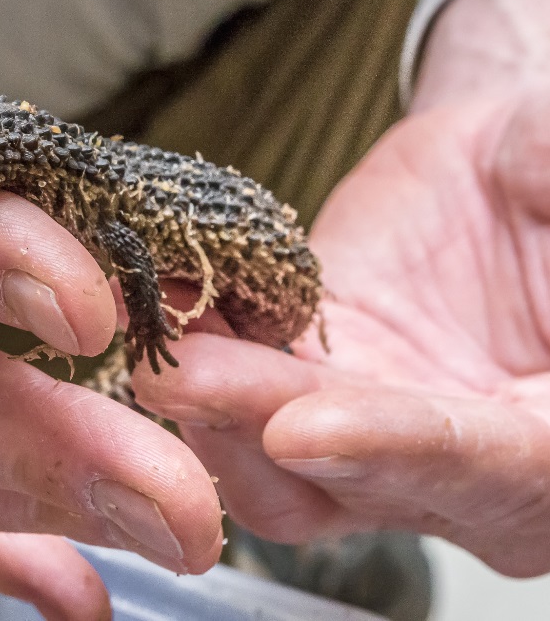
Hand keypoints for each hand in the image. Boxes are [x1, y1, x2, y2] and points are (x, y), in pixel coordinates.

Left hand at [129, 0, 549, 576]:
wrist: (502, 185)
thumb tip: (545, 191)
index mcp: (548, 438)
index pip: (487, 467)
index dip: (399, 451)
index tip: (301, 431)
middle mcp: (461, 463)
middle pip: (352, 476)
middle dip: (258, 422)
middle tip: (180, 377)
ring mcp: (364, 430)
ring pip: (270, 456)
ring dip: (205, 399)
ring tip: (153, 333)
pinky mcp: (294, 386)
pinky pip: (232, 387)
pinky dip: (190, 348)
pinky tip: (151, 295)